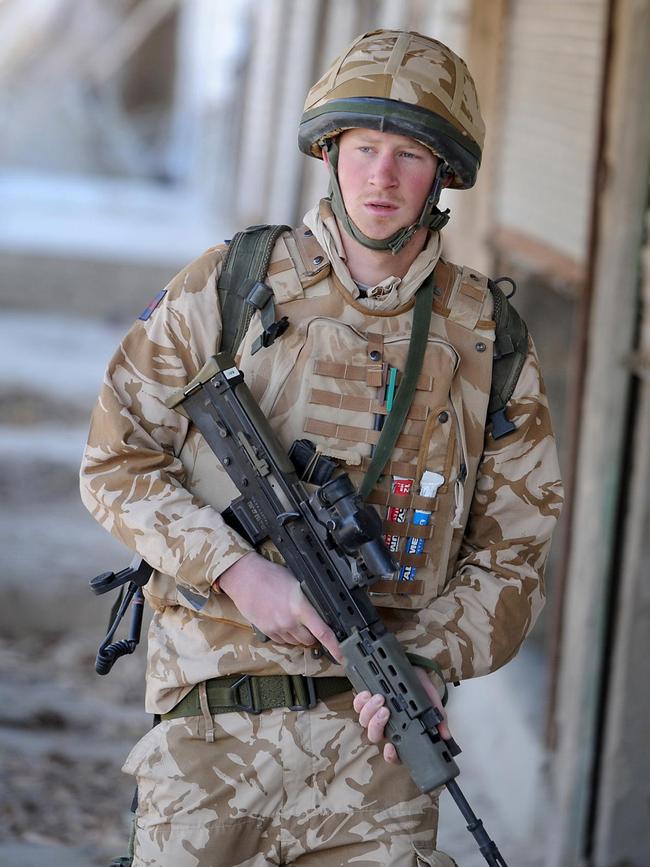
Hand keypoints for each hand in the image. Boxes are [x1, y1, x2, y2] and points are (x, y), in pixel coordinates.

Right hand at [219, 551, 342, 661]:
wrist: (245, 578)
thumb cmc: (270, 575)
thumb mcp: (296, 582)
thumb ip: (308, 600)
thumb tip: (320, 611)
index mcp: (300, 607)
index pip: (323, 632)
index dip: (336, 647)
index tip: (343, 657)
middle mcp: (289, 621)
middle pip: (310, 640)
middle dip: (313, 634)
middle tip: (309, 621)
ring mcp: (277, 628)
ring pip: (296, 642)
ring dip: (299, 635)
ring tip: (292, 617)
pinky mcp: (267, 632)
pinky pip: (283, 641)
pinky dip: (286, 635)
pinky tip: (281, 620)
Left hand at [353, 666, 450, 763]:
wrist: (410, 665)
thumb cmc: (419, 685)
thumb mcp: (431, 700)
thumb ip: (438, 717)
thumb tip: (445, 735)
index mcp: (401, 729)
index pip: (394, 752)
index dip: (390, 755)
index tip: (390, 748)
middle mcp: (386, 724)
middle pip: (374, 736)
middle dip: (377, 726)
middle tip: (385, 711)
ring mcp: (374, 712)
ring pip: (364, 721)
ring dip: (370, 711)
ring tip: (379, 698)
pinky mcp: (366, 699)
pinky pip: (357, 705)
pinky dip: (360, 700)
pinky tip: (367, 693)